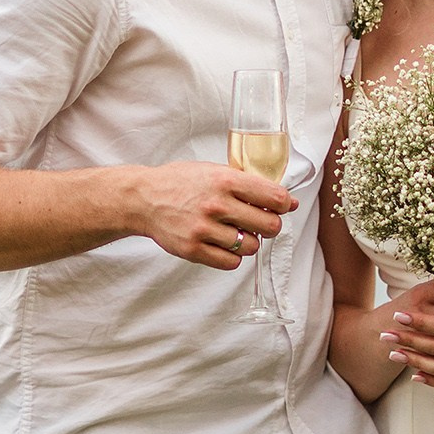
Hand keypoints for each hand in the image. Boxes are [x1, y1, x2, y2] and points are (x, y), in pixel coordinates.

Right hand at [132, 161, 296, 269]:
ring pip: (251, 247)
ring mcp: (204, 229)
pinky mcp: (193, 250)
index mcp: (225, 180)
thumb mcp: (215, 171)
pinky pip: (231, 262)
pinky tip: (224, 244)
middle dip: (270, 225)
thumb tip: (289, 201)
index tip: (282, 207)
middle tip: (260, 222)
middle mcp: (216, 205)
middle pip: (269, 225)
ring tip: (236, 232)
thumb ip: (250, 184)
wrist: (144, 199)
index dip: (285, 204)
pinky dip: (233, 256)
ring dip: (249, 242)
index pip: (275, 198)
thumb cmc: (181, 182)